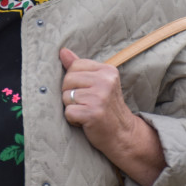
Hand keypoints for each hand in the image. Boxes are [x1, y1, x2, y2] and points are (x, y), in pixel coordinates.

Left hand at [59, 48, 164, 185]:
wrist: (123, 134)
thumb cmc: (106, 107)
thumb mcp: (98, 83)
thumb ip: (80, 67)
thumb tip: (62, 51)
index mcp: (107, 70)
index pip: (74, 66)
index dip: (74, 81)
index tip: (86, 91)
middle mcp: (105, 81)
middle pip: (68, 80)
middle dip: (70, 94)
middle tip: (86, 104)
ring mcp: (100, 97)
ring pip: (66, 96)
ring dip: (72, 107)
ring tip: (86, 112)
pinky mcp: (93, 113)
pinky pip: (68, 112)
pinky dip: (73, 119)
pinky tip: (85, 121)